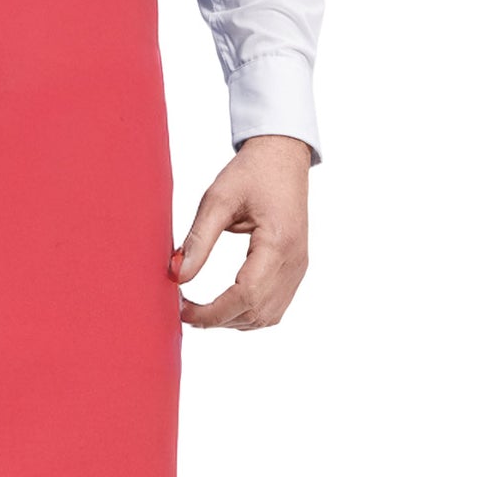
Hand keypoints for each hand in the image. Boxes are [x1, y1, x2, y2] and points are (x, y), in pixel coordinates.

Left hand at [170, 134, 310, 331]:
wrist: (283, 157)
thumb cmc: (252, 172)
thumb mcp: (217, 199)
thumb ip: (199, 239)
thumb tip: (178, 276)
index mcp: (278, 243)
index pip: (246, 295)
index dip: (212, 312)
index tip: (182, 311)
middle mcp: (294, 261)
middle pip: (257, 312)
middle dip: (218, 320)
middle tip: (184, 310)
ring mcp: (298, 267)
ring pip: (267, 316)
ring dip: (233, 319)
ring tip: (200, 309)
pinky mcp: (295, 268)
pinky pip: (274, 306)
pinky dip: (248, 312)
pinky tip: (224, 303)